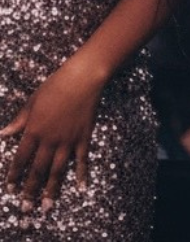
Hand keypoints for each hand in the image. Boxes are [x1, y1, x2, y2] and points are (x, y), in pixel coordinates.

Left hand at [1, 55, 106, 210]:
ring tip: (47, 207)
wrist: (84, 77)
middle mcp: (49, 139)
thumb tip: (3, 134)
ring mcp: (68, 139)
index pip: (20, 159)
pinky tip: (81, 187)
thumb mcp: (32, 101)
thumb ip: (19, 121)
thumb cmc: (56, 85)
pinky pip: (81, 159)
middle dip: (30, 191)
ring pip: (57, 170)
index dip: (14, 175)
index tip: (10, 189)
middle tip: (26, 209)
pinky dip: (81, 174)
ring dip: (51, 190)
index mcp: (34, 130)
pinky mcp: (83, 136)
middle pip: (37, 170)